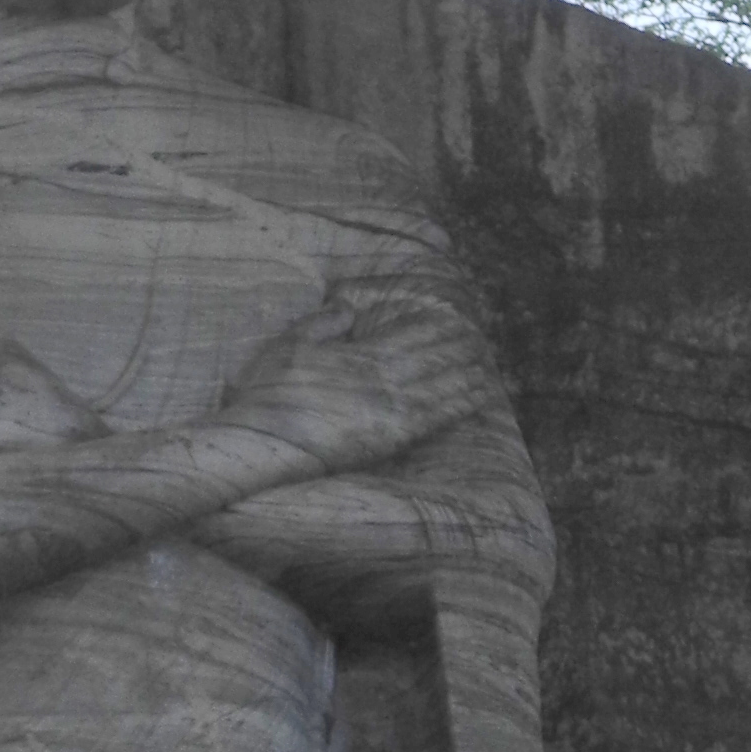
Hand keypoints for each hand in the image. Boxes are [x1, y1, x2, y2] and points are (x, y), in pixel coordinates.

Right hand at [222, 286, 491, 470]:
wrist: (264, 443)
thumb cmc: (268, 396)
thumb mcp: (287, 346)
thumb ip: (320, 325)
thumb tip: (348, 308)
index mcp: (361, 353)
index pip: (408, 334)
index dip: (435, 328)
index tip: (456, 321)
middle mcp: (382, 377)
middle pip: (432, 356)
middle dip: (458, 347)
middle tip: (481, 340)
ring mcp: (392, 408)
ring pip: (442, 384)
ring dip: (467, 372)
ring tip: (486, 364)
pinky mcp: (394, 437)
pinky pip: (439, 417)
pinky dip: (463, 404)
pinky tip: (481, 396)